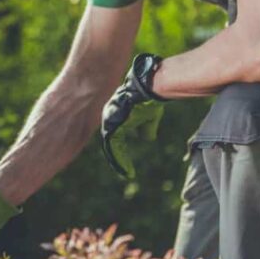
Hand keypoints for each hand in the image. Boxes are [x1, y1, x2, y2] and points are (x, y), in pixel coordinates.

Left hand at [101, 53, 165, 176]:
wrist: (149, 86)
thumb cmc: (150, 98)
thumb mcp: (150, 117)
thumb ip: (146, 128)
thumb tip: (147, 138)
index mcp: (117, 114)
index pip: (115, 136)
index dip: (120, 150)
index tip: (127, 164)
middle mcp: (110, 117)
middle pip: (111, 141)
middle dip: (117, 157)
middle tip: (125, 171)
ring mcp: (110, 119)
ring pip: (110, 145)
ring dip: (118, 160)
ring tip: (126, 172)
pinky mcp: (113, 123)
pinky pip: (113, 145)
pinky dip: (119, 158)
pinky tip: (126, 168)